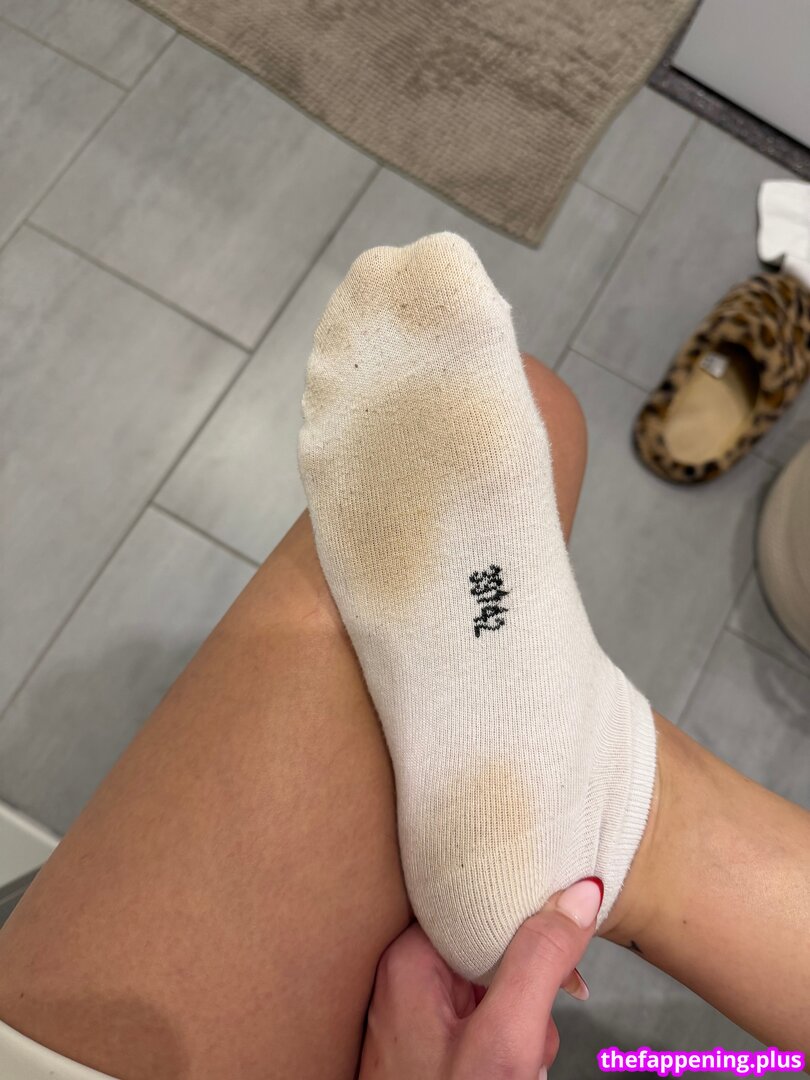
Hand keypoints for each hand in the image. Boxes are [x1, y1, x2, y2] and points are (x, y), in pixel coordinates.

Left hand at [358, 879, 600, 1079]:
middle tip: (538, 1020)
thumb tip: (579, 893)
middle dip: (530, 981)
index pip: (475, 896)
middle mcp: (409, 979)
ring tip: (524, 1058)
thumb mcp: (506, 1036)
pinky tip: (515, 1069)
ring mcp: (421, 1015)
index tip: (565, 913)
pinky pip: (486, 1019)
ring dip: (525, 1019)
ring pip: (495, 984)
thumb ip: (540, 959)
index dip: (524, 907)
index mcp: (411, 959)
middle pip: (490, 942)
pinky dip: (512, 1042)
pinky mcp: (436, 1046)